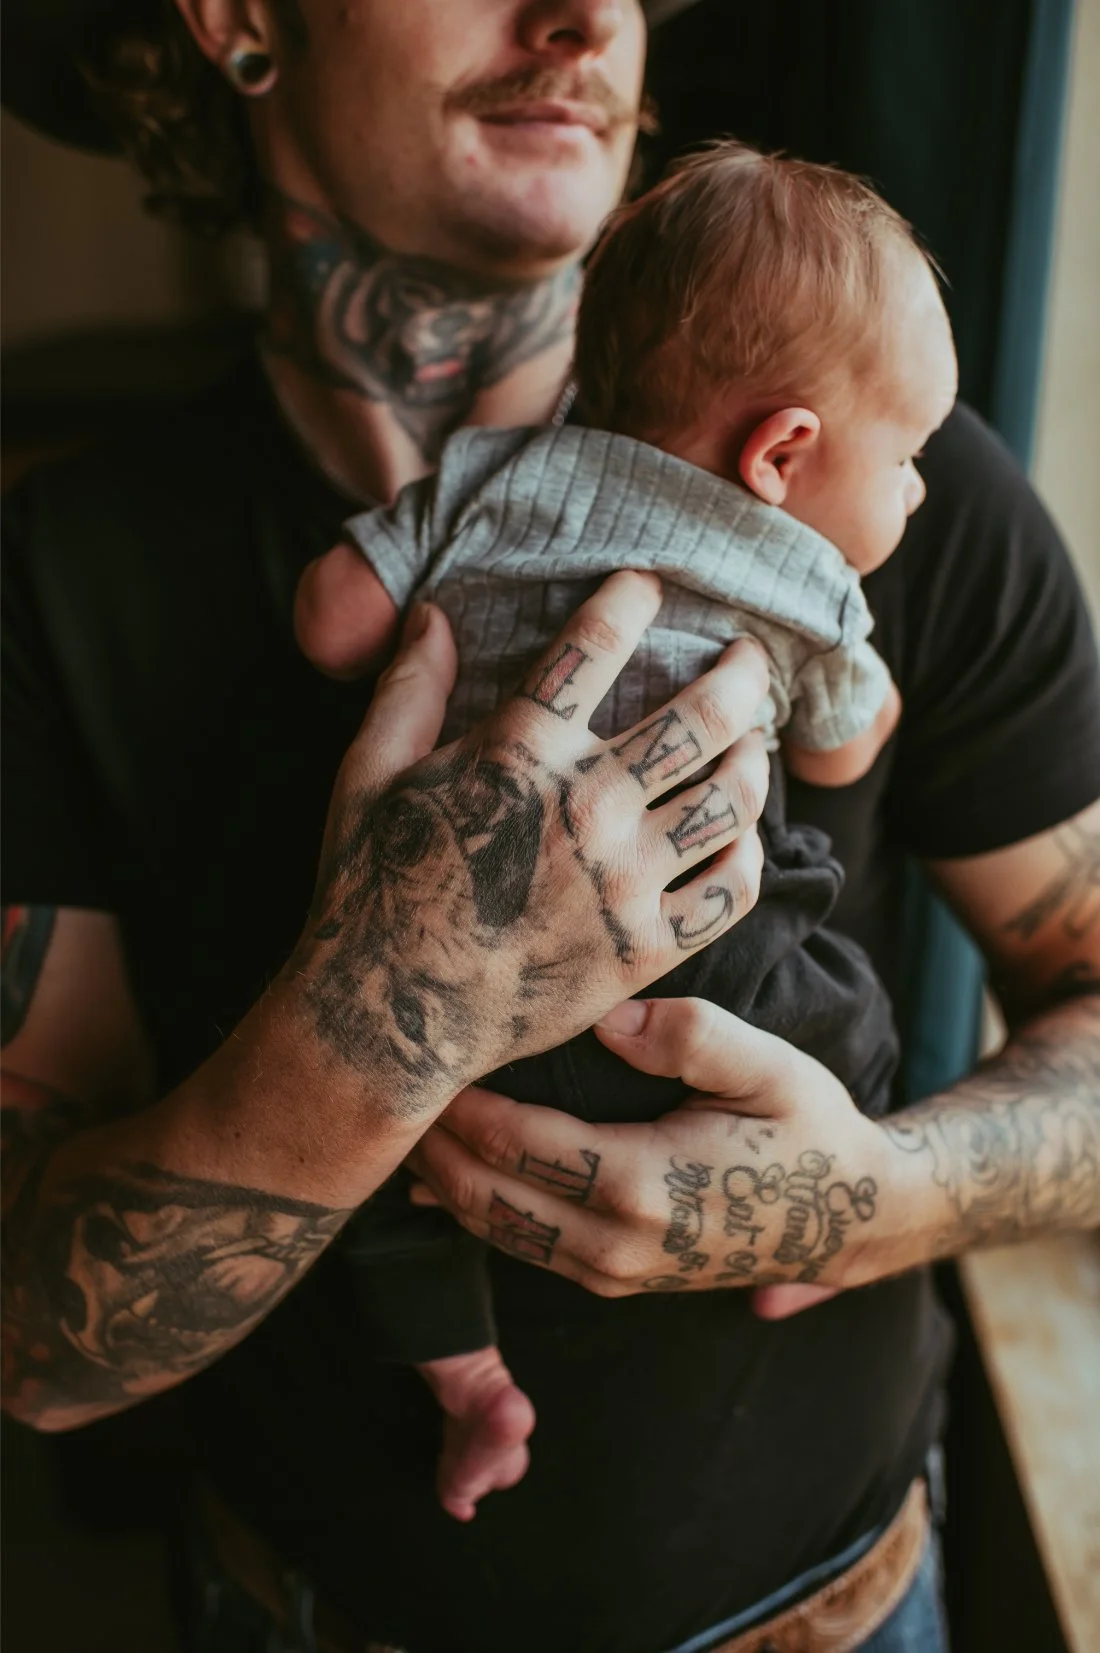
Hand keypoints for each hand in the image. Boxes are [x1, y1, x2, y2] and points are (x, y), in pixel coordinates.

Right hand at [291, 572, 768, 1118]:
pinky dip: (747, 854)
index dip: (630, 600)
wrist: (391, 1019)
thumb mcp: (367, 777)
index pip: (593, 647)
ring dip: (753, 760)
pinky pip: (730, 890)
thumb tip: (435, 613)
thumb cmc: (370, 890)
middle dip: (739, 676)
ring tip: (752, 744)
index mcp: (518, 756)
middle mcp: (586, 810)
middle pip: (699, 718)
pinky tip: (739, 836)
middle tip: (751, 659)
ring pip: (729, 800)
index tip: (650, 586)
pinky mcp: (645, 950)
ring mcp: (623, 883)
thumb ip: (409, 691)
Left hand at [408, 996, 898, 1301]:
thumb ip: (692, 1035)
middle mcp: (617, 1242)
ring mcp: (615, 1272)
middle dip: (432, 1147)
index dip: (460, 1106)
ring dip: (444, 1184)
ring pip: (497, 1234)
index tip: (420, 1058)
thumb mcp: (771, 1067)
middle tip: (384, 1089)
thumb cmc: (808, 1128)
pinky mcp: (617, 1281)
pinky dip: (476, 1217)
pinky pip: (525, 1252)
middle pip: (489, 1197)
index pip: (518, 1144)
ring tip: (402, 1128)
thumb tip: (606, 1016)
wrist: (848, 1217)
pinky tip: (443, 1182)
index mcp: (642, 1183)